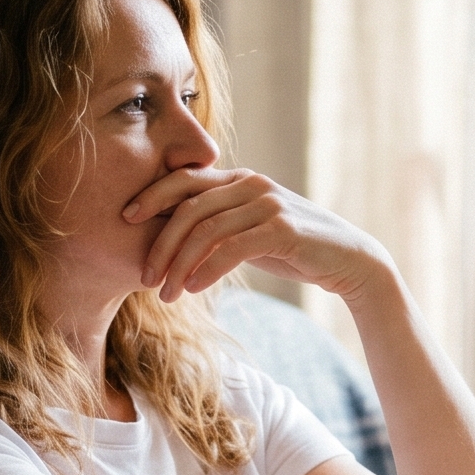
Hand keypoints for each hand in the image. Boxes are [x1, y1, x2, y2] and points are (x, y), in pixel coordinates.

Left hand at [125, 168, 389, 302]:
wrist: (348, 260)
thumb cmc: (294, 249)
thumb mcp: (251, 231)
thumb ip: (219, 226)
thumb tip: (175, 239)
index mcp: (238, 179)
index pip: (184, 179)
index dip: (152, 196)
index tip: (125, 218)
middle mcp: (251, 184)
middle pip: (188, 207)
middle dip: (161, 244)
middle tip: (145, 276)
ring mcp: (267, 204)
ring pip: (206, 230)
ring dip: (180, 265)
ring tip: (167, 295)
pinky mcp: (282, 229)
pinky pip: (232, 248)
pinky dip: (208, 270)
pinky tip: (195, 289)